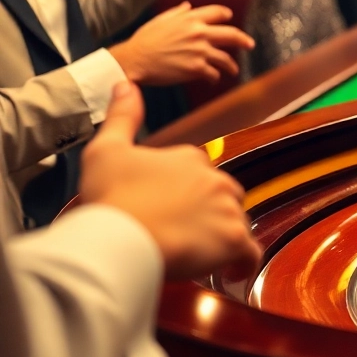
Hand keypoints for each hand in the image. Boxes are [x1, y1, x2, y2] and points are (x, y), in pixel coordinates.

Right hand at [80, 83, 260, 280]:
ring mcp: (228, 209)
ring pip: (235, 225)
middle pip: (223, 198)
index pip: (199, 174)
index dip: (185, 194)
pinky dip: (242, 264)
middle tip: (182, 234)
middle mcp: (216, 179)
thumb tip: (125, 83)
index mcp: (190, 158)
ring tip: (196, 256)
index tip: (168, 209)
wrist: (118, 236)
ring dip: (220, 239)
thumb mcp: (107, 150)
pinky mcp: (234, 240)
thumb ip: (122, 117)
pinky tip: (229, 273)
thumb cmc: (110, 197)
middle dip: (209, 214)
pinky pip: (250, 254)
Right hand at [110, 3, 253, 85]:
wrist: (135, 59)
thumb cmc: (145, 39)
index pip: (219, 12)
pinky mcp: (196, 68)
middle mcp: (199, 33)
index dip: (226, 16)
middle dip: (244, 40)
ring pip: (226, 59)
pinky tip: (213, 79)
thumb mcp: (161, 20)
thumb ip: (178, 12)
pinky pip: (214, 74)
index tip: (230, 20)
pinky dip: (215, 77)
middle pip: (232, 34)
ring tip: (233, 70)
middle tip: (250, 45)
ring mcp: (200, 51)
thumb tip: (188, 6)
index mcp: (191, 19)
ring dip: (231, 66)